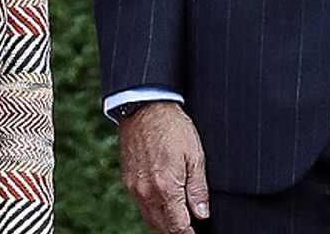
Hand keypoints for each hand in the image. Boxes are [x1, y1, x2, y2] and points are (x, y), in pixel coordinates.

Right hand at [118, 103, 208, 233]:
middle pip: (162, 227)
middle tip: (190, 231)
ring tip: (180, 223)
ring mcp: (134, 188)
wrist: (145, 108)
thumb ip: (198, 188)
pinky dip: (153, 212)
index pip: (178, 226)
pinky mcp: (127, 180)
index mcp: (166, 188)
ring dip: (164, 225)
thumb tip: (202, 215)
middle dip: (177, 232)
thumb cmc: (173, 127)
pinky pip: (141, 206)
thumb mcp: (195, 155)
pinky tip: (164, 207)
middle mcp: (146, 192)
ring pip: (150, 219)